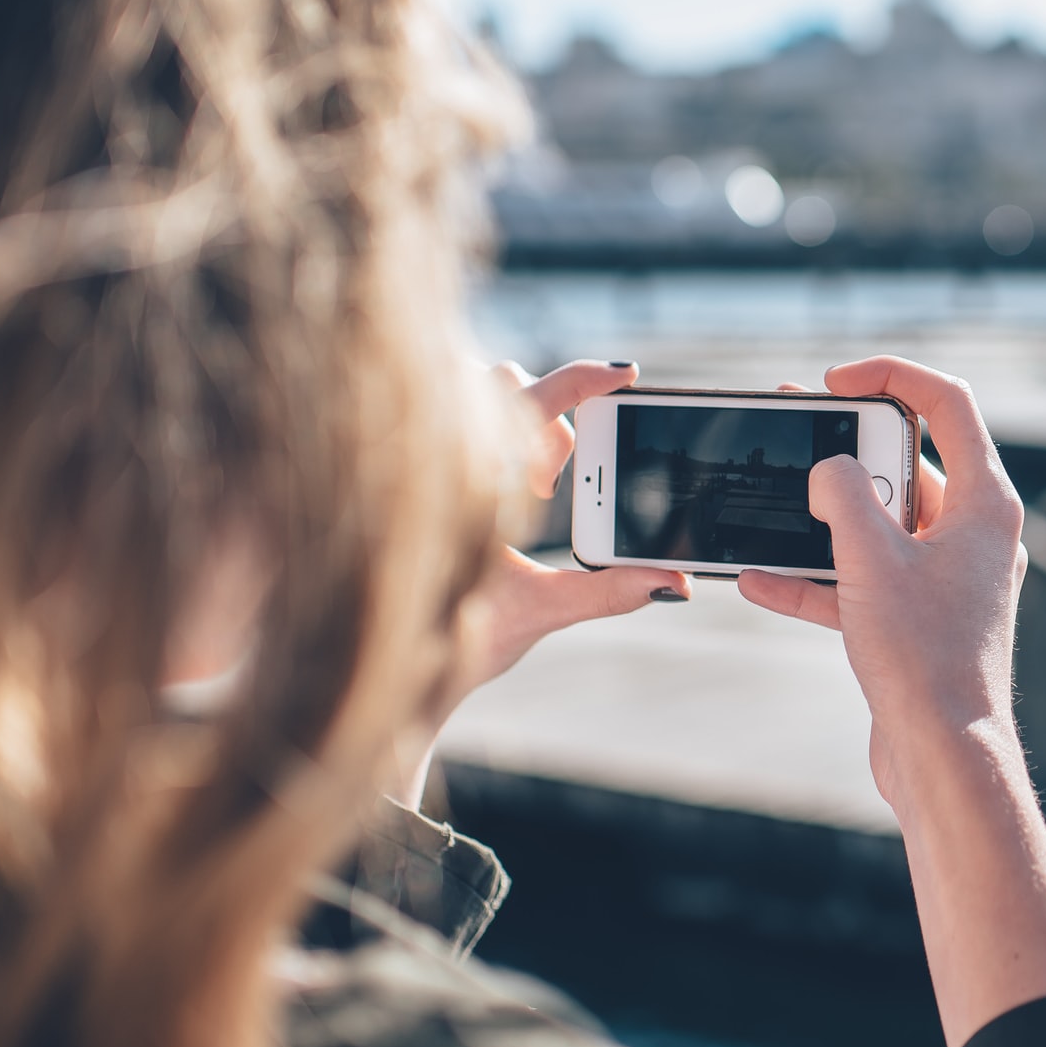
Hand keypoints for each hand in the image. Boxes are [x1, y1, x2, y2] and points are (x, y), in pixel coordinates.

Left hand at [410, 361, 686, 805]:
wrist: (375, 673)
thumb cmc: (444, 645)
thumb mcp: (537, 610)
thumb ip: (607, 590)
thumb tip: (670, 580)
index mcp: (459, 483)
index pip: (530, 403)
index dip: (583, 380)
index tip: (624, 372)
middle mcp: (426, 456)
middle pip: (504, 384)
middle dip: (546, 421)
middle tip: (552, 484)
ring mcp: (408, 457)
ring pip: (472, 391)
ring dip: (513, 426)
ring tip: (524, 492)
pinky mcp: (398, 467)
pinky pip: (445, 415)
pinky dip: (484, 439)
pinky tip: (491, 496)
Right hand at [736, 358, 1024, 806]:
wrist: (943, 758)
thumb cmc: (924, 658)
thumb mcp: (871, 559)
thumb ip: (845, 493)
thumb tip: (828, 469)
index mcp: (985, 504)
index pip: (947, 404)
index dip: (891, 376)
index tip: (834, 380)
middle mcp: (975, 534)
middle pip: (909, 463)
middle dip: (844, 447)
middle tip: (793, 426)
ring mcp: (948, 580)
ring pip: (880, 525)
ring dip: (823, 515)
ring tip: (767, 494)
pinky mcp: (920, 621)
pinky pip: (864, 581)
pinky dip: (817, 576)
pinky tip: (758, 578)